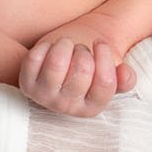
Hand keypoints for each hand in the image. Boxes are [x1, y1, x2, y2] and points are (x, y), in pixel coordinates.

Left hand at [19, 34, 134, 116]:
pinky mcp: (27, 85)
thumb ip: (124, 78)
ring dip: (64, 45)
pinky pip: (35, 59)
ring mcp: (45, 98)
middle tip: (80, 49)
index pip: (105, 83)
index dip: (105, 56)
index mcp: (92, 108)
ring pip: (57, 64)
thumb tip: (124, 74)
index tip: (100, 43)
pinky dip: (44, 46)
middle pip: (83, 70)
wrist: (62, 63)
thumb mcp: (111, 72)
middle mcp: (68, 108)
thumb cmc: (90, 64)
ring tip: (67, 45)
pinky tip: (50, 48)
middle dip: (84, 50)